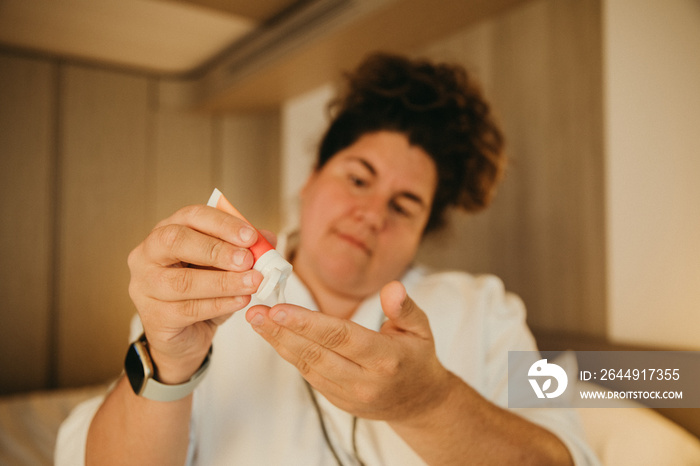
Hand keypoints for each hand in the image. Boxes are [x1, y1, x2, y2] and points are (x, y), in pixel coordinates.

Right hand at [127, 204, 263, 382]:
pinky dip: (220, 304)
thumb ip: (242, 249)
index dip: (222, 224)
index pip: (190, 216)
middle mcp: (146, 255)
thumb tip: (268, 238)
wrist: (186, 337)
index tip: (250, 236)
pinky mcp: (154, 317)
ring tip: (253, 282)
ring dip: (224, 282)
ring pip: (183, 281)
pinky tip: (241, 301)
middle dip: (216, 249)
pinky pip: (189, 309)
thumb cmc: (203, 292)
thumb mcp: (223, 267)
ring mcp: (145, 286)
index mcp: (165, 232)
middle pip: (175, 241)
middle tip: (247, 259)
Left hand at [244, 281, 452, 421]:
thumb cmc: (418, 359)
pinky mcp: (337, 399)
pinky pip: (309, 374)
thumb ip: (406, 308)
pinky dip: (290, 354)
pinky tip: (275, 336)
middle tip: (256, 311)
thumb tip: (393, 288)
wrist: (419, 403)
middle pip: (317, 353)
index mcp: (386, 359)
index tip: (279, 308)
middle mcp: (365, 380)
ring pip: (307, 366)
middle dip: (282, 331)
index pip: (341, 337)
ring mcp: (349, 393)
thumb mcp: (422, 330)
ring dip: (279, 342)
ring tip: (257, 321)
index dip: (307, 323)